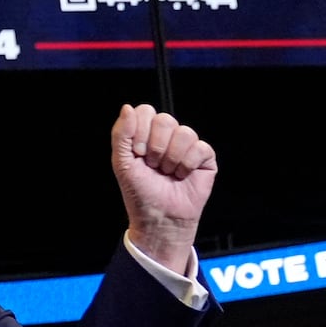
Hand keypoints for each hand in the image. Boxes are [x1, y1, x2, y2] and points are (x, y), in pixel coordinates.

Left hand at [111, 103, 216, 271]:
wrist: (159, 218)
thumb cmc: (140, 193)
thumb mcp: (122, 163)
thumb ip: (121, 134)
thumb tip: (127, 107)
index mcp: (146, 133)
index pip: (145, 111)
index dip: (140, 133)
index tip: (137, 154)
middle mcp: (167, 136)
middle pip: (165, 120)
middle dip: (156, 147)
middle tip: (153, 166)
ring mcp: (187, 145)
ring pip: (184, 133)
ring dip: (172, 158)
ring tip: (168, 173)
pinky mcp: (204, 157)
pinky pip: (200, 147)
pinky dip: (188, 164)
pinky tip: (182, 175)